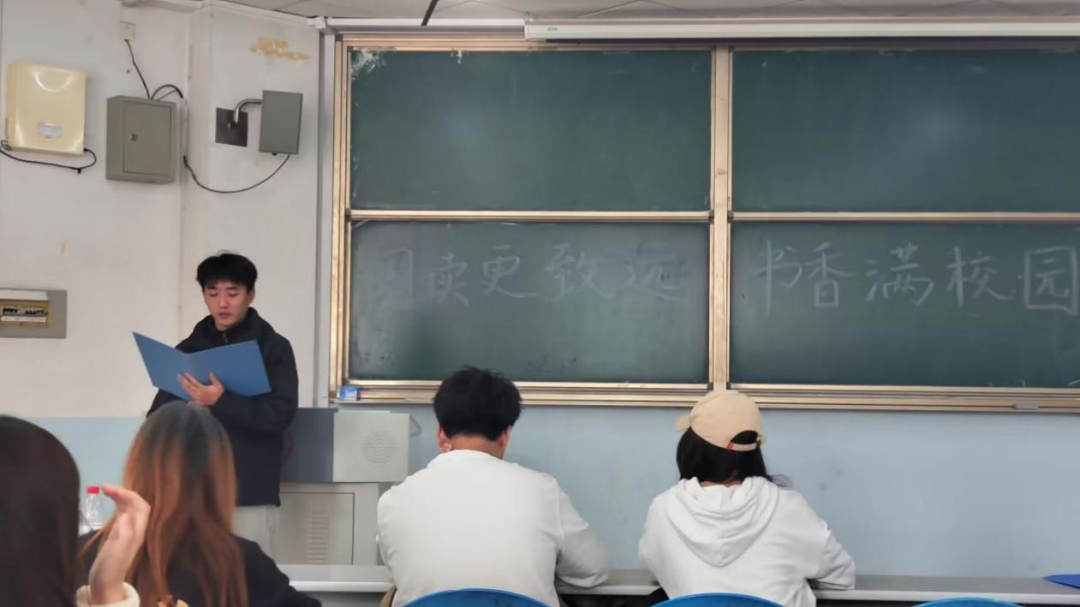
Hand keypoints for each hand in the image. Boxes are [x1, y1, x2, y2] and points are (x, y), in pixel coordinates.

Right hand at [89, 484, 150, 604]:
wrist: (105, 585)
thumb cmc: (111, 568)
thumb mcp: (117, 550)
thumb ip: (123, 533)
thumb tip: (125, 514)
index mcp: (138, 531)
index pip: (141, 506)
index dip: (129, 495)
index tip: (112, 489)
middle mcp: (135, 529)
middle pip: (135, 505)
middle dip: (123, 493)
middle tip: (104, 487)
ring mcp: (127, 531)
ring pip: (128, 508)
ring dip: (119, 496)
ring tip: (104, 489)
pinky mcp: (118, 534)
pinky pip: (121, 514)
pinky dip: (116, 504)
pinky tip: (109, 501)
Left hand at [178, 373, 223, 405]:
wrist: (220, 404)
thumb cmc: (219, 395)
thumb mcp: (218, 386)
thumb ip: (214, 379)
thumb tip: (210, 373)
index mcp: (202, 389)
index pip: (194, 382)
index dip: (189, 378)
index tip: (185, 373)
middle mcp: (198, 394)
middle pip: (188, 387)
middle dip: (183, 381)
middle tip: (178, 376)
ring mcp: (197, 399)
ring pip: (188, 392)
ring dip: (183, 386)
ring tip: (180, 382)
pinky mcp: (198, 403)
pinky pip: (191, 401)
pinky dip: (188, 400)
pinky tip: (186, 400)